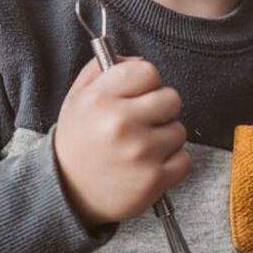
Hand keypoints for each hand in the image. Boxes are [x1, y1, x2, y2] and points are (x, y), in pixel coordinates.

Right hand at [52, 57, 188, 226]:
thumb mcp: (77, 99)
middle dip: (160, 110)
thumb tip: (137, 58)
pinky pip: (185, 159)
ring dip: (165, 138)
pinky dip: (172, 163)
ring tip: (139, 148)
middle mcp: (120, 123)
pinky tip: (148, 166)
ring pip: (179, 130)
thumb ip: (102, 69)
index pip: (147, 71)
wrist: (67, 194)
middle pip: (171, 98)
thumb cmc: (78, 143)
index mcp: (99, 99)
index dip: (145, 83)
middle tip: (140, 124)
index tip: (135, 96)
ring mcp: (140, 153)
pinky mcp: (154, 179)